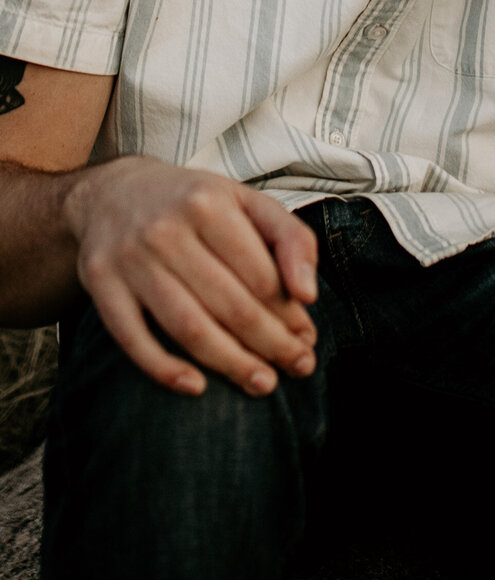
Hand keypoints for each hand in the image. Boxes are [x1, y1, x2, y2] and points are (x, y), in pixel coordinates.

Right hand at [63, 156, 319, 397]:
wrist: (112, 192)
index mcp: (208, 203)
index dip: (289, 312)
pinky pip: (133, 340)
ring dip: (231, 364)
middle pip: (229, 304)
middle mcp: (166, 229)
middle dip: (271, 343)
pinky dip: (164, 370)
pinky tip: (197, 387)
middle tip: (298, 366)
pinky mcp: (101, 285)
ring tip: (263, 383)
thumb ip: (290, 238)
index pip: (260, 274)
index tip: (308, 336)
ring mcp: (130, 260)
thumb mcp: (245, 200)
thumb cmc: (195, 203)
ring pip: (188, 327)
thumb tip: (308, 295)